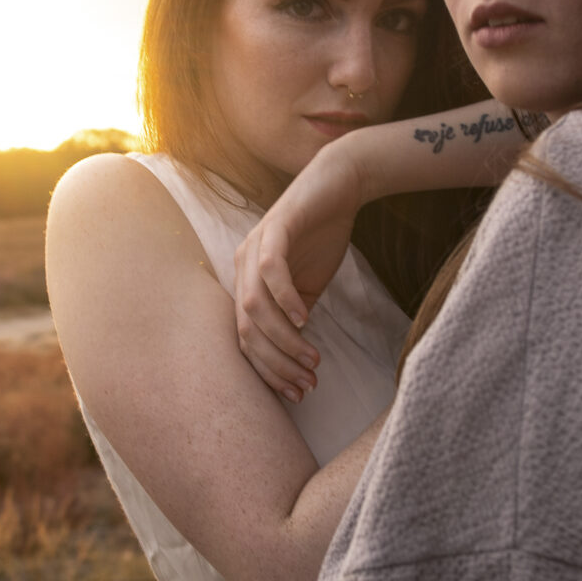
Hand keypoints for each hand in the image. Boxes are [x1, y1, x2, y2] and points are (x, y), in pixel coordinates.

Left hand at [235, 147, 362, 400]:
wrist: (339, 187)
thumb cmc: (323, 237)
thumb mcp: (308, 288)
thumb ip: (296, 318)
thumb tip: (298, 360)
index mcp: (247, 284)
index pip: (247, 339)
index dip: (269, 371)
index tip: (297, 394)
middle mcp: (242, 267)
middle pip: (246, 329)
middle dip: (276, 363)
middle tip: (306, 384)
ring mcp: (254, 246)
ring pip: (255, 305)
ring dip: (283, 339)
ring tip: (311, 359)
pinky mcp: (275, 228)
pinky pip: (270, 269)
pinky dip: (285, 298)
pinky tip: (305, 319)